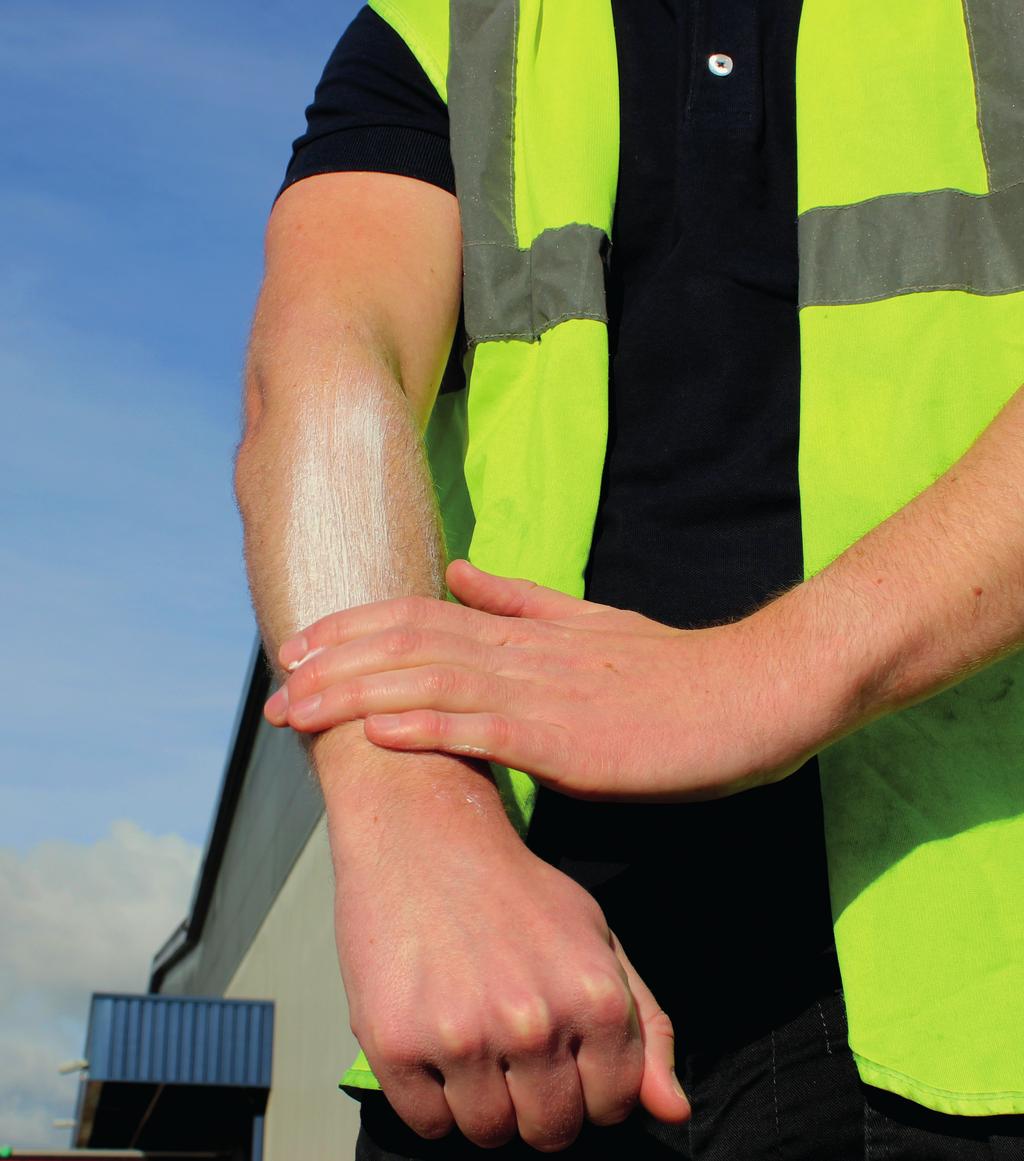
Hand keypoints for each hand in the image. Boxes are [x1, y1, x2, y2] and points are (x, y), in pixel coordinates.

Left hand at [266, 560, 838, 799]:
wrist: (753, 693)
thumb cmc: (672, 670)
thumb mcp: (587, 624)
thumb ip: (519, 600)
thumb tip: (455, 571)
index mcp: (524, 632)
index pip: (420, 618)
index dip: (353, 629)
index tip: (300, 647)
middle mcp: (523, 654)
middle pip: (410, 646)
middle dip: (334, 665)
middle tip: (273, 687)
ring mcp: (545, 694)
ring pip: (434, 684)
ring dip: (357, 696)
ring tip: (295, 710)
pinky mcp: (573, 740)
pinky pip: (490, 730)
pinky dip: (430, 728)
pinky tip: (379, 734)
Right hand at [316, 727, 688, 1150]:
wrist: (425, 834)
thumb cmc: (516, 891)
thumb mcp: (598, 938)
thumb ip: (646, 1028)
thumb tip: (674, 1112)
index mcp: (595, 998)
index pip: (612, 1107)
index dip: (585, 1084)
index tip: (559, 1050)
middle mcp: (535, 1023)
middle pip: (551, 1131)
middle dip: (535, 1100)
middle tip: (509, 1043)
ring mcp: (463, 1036)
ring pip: (488, 1133)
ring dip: (480, 1100)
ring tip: (469, 1033)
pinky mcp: (397, 1044)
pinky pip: (426, 1124)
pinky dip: (429, 1097)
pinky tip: (431, 1036)